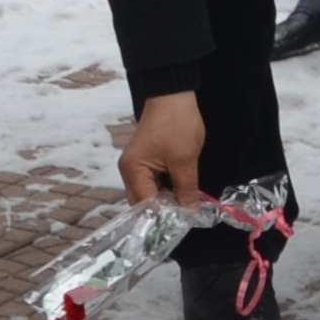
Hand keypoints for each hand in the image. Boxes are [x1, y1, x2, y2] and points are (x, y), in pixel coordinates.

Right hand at [118, 90, 207, 209]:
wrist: (173, 93)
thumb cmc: (177, 123)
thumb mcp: (185, 160)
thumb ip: (186, 190)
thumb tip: (190, 214)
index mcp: (134, 171)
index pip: (145, 206)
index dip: (163, 219)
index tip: (183, 226)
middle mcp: (129, 171)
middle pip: (144, 203)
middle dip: (164, 213)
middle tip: (186, 221)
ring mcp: (136, 166)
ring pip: (150, 195)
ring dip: (166, 202)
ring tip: (186, 211)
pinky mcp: (145, 161)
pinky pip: (153, 184)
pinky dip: (166, 191)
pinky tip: (181, 196)